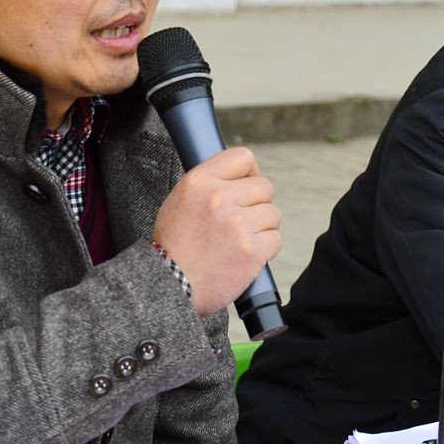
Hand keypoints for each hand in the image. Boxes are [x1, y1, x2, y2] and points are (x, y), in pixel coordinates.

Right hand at [153, 147, 281, 315]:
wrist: (168, 286)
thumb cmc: (174, 247)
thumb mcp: (180, 201)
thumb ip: (209, 185)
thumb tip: (241, 178)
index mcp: (199, 181)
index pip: (243, 157)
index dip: (250, 173)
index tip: (246, 186)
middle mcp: (219, 198)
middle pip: (264, 187)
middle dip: (257, 204)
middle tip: (240, 222)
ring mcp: (237, 224)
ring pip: (272, 214)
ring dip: (261, 228)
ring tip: (238, 241)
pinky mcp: (252, 250)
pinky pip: (275, 239)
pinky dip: (264, 249)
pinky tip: (244, 256)